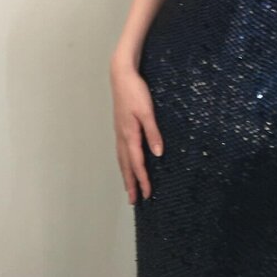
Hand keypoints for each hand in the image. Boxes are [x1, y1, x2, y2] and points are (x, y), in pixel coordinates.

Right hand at [109, 58, 163, 204]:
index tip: (147, 194)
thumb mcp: (147, 111)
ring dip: (126, 174)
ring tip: (128, 187)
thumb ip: (152, 132)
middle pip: (126, 165)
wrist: (121, 75)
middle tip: (133, 200)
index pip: (136, 163)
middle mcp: (122, 136)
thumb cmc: (135, 91)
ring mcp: (119, 131)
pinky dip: (123, 161)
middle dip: (130, 183)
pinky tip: (126, 162)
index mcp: (129, 134)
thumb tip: (157, 153)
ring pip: (121, 158)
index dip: (142, 179)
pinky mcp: (120, 126)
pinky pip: (121, 150)